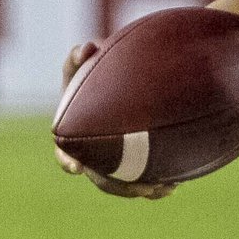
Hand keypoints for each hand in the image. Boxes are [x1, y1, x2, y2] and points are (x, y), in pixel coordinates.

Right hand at [55, 43, 175, 199]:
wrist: (117, 86)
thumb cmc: (93, 76)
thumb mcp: (82, 65)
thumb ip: (79, 56)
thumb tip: (86, 48)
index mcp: (72, 135)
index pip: (64, 152)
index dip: (67, 161)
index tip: (75, 167)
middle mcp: (90, 154)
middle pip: (100, 179)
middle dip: (119, 187)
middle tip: (140, 188)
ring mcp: (111, 163)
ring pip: (124, 184)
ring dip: (141, 189)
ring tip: (162, 188)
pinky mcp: (131, 165)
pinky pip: (142, 180)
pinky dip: (156, 185)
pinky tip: (174, 184)